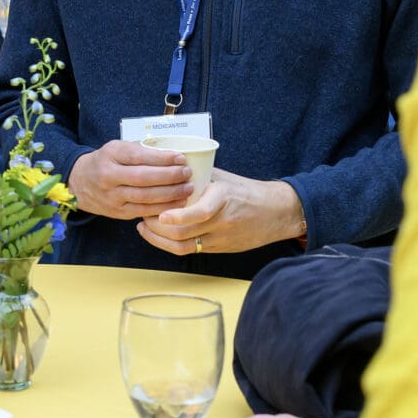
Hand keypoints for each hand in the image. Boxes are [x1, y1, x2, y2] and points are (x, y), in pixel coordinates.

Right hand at [66, 140, 194, 219]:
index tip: (180, 157)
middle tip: (187, 173)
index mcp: (110, 155)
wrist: (79, 183)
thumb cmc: (106, 162)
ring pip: (144, 197)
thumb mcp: (116, 148)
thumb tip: (172, 152)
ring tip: (188, 188)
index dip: (161, 158)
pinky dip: (162, 208)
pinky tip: (178, 203)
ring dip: (170, 194)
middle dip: (169, 176)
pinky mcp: (117, 212)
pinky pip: (142, 211)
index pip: (138, 156)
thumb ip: (140, 150)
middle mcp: (108, 176)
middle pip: (143, 178)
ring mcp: (112, 196)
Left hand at [137, 169, 303, 255]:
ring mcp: (221, 238)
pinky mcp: (219, 249)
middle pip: (184, 233)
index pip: (199, 212)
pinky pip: (191, 250)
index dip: (176, 216)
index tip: (156, 212)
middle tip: (142, 215)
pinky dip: (171, 244)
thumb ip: (198, 176)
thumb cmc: (245, 190)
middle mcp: (222, 220)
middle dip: (157, 227)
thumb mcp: (223, 178)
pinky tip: (159, 235)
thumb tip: (167, 167)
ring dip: (159, 238)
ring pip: (184, 246)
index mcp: (223, 198)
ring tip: (145, 226)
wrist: (275, 212)